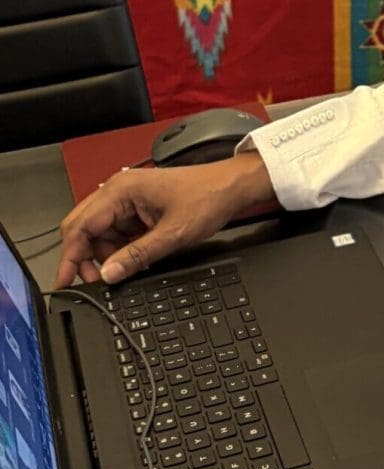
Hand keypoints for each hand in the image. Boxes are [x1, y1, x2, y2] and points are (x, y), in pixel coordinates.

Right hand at [56, 152, 276, 287]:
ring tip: (129, 268)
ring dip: (109, 253)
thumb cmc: (208, 198)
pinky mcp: (140, 206)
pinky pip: (119, 230)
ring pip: (102, 232)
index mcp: (121, 190)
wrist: (232, 187)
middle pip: (85, 228)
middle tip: (97, 281)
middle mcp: (119, 190)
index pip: (80, 226)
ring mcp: (129, 198)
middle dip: (87, 257)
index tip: (65, 281)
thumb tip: (108, 274)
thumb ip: (137, 256)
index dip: (71, 257)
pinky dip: (123, 247)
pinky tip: (137, 258)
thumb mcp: (172, 234)